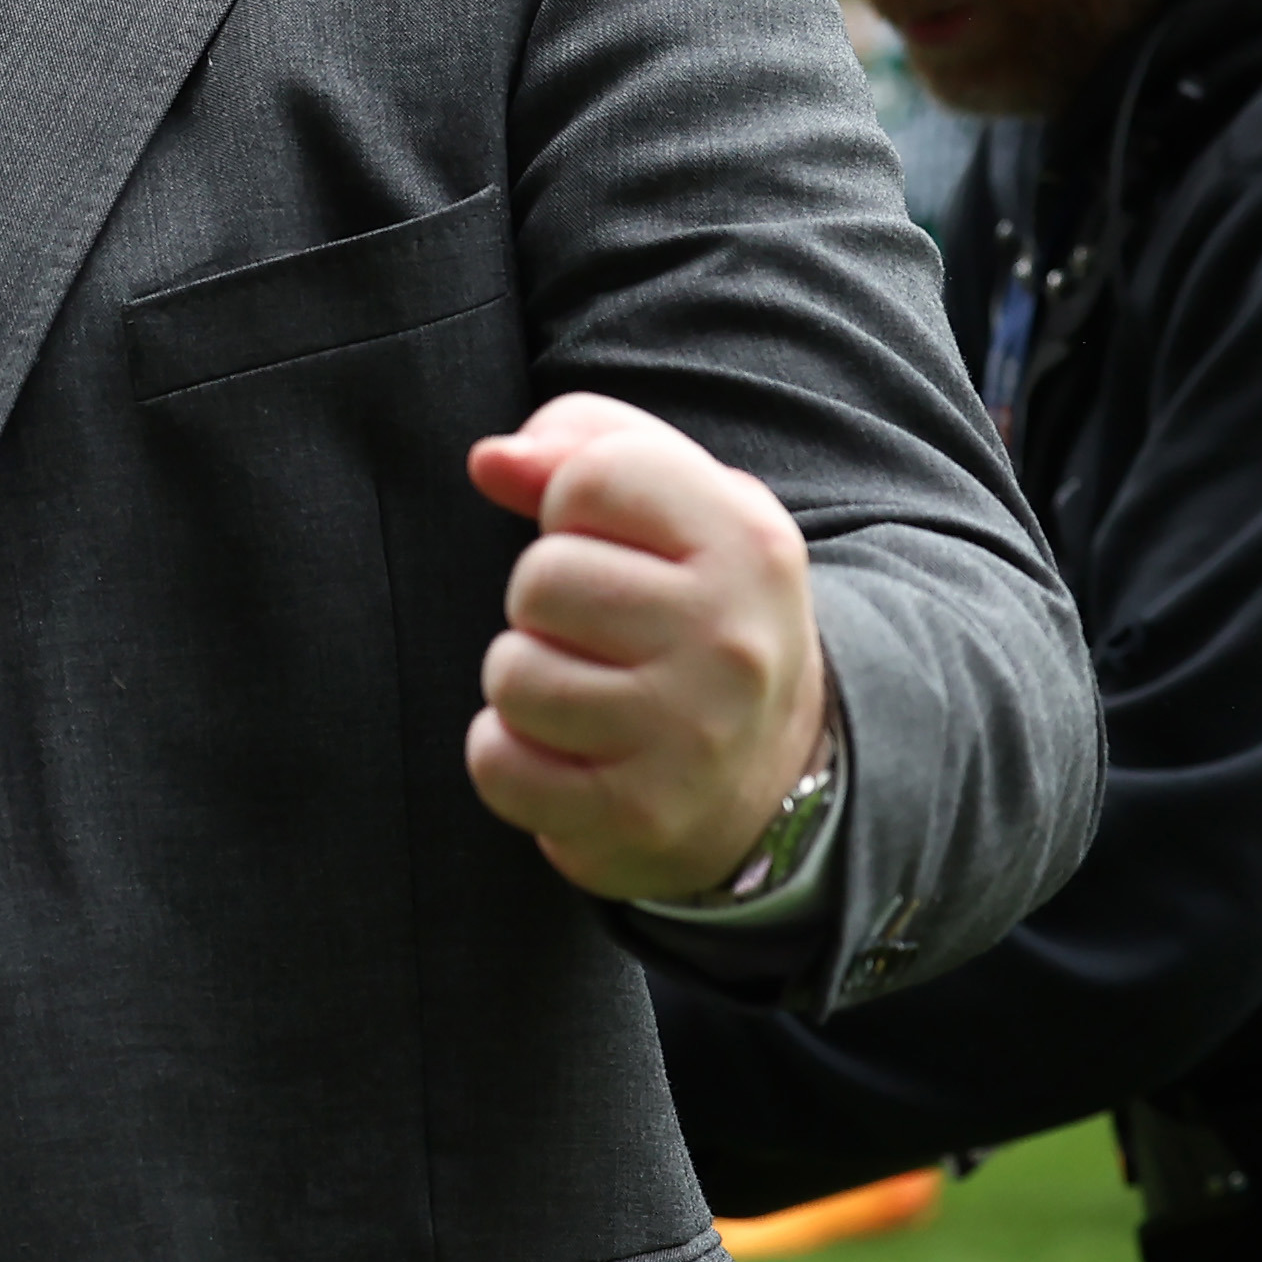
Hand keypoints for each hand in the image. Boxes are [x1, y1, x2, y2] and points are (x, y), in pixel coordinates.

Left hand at [464, 393, 829, 902]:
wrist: (771, 766)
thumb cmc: (691, 604)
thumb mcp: (674, 503)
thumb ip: (580, 447)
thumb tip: (490, 461)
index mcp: (747, 541)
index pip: (592, 477)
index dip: (568, 504)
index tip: (609, 540)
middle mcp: (729, 639)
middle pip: (540, 582)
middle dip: (541, 603)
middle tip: (594, 631)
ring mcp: (688, 735)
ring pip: (513, 675)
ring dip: (522, 681)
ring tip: (580, 690)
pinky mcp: (637, 815)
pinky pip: (498, 766)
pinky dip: (506, 757)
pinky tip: (562, 751)